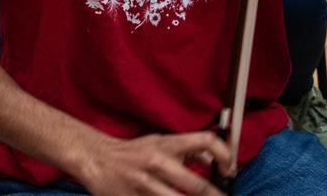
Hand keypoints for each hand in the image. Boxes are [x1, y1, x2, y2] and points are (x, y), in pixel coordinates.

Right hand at [77, 130, 232, 195]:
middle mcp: (158, 162)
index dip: (223, 154)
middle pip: (197, 185)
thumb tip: (213, 157)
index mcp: (167, 144)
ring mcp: (146, 185)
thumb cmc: (133, 152)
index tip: (229, 170)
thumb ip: (186, 150)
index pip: (204, 140)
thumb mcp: (160, 142)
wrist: (97, 159)